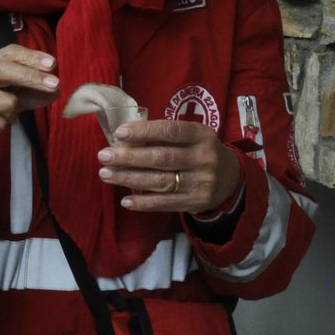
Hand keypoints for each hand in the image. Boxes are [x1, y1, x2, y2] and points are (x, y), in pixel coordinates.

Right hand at [0, 45, 58, 154]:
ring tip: (0, 114)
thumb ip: (32, 92)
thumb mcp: (12, 95)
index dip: (31, 57)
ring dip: (12, 113)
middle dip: (32, 77)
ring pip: (8, 102)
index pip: (10, 53)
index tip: (52, 63)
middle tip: (55, 84)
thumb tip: (56, 91)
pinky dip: (1, 127)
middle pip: (5, 70)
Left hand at [96, 120, 241, 214]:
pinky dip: (144, 203)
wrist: (231, 178)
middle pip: (162, 158)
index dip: (145, 131)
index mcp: (201, 135)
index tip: (120, 132)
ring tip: (106, 174)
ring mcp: (201, 183)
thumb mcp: (193, 136)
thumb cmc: (200, 151)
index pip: (171, 131)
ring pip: (160, 182)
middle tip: (103, 156)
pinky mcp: (195, 203)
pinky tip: (125, 200)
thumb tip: (126, 136)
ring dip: (129, 178)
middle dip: (129, 157)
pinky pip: (165, 204)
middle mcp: (203, 159)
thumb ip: (166, 135)